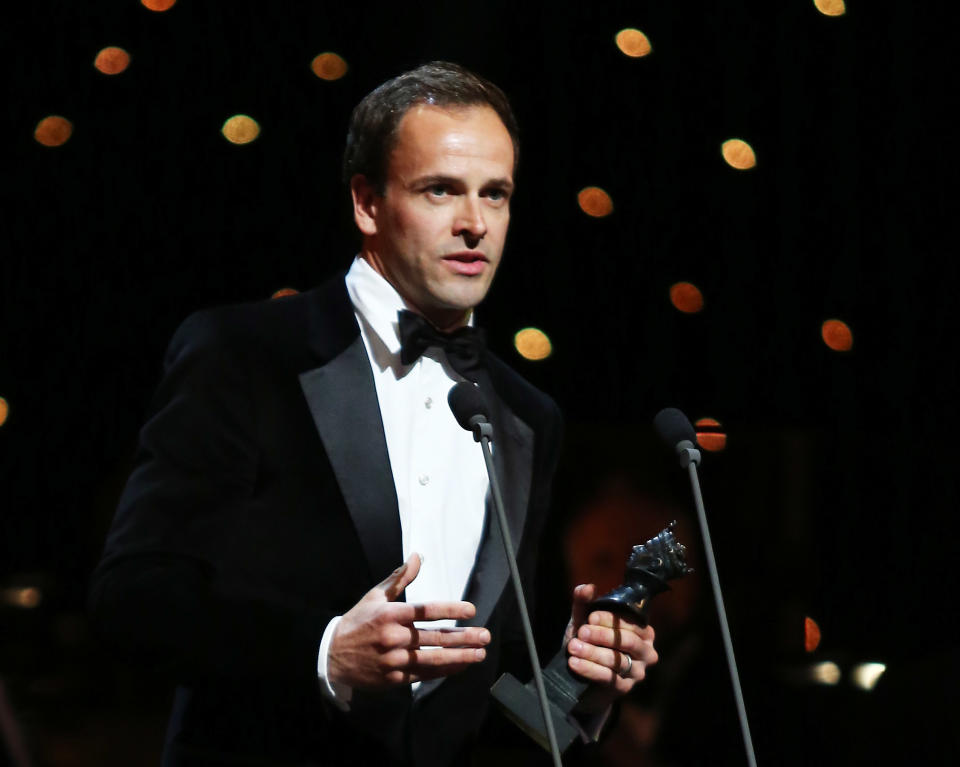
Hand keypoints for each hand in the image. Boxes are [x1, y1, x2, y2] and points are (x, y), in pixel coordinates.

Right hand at [328, 553, 490, 689]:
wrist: (331, 656)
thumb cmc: (357, 622)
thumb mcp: (374, 596)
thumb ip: (399, 578)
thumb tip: (417, 557)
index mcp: (391, 614)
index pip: (427, 611)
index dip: (451, 610)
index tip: (471, 610)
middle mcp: (394, 638)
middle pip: (436, 637)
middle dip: (464, 637)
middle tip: (485, 635)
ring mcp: (395, 661)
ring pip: (434, 659)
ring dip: (460, 657)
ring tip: (480, 653)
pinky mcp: (394, 679)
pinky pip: (424, 675)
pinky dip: (444, 671)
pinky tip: (460, 667)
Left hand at [564, 583, 657, 712]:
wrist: (581, 675)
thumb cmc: (588, 642)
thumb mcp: (584, 621)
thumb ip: (584, 603)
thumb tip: (586, 587)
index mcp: (642, 631)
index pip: (630, 622)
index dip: (609, 619)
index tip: (590, 617)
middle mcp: (646, 651)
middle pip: (628, 641)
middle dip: (602, 635)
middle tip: (581, 632)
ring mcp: (638, 671)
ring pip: (617, 660)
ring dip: (592, 653)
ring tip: (573, 647)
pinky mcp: (625, 688)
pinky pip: (608, 678)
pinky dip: (589, 669)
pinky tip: (575, 663)